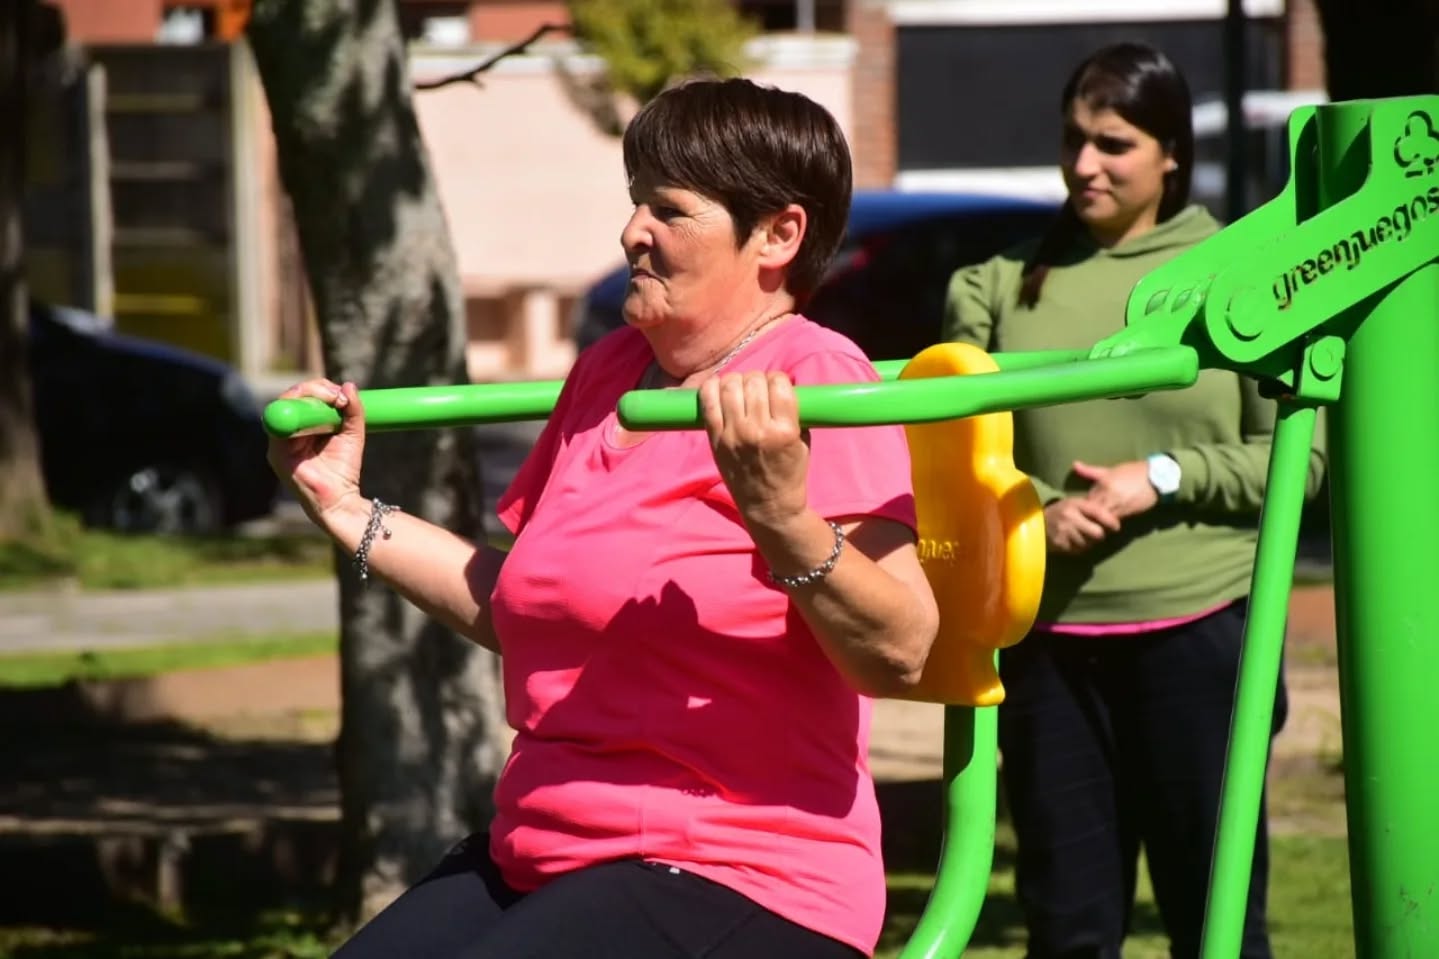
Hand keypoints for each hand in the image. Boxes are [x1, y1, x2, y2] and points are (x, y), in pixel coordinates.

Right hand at [266, 378, 365, 525]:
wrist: (340, 499)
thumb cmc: (344, 469)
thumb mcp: (353, 434)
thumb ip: (353, 410)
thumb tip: (348, 385)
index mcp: (303, 425)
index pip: (304, 397)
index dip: (320, 388)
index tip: (341, 392)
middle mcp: (288, 431)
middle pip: (292, 397)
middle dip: (315, 389)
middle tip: (337, 395)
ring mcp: (279, 442)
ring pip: (284, 406)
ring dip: (308, 397)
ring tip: (332, 401)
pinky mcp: (276, 453)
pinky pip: (279, 426)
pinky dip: (297, 414)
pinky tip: (318, 415)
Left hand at [699, 371, 809, 531]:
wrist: (768, 505)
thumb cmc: (789, 473)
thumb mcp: (803, 442)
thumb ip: (794, 413)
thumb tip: (780, 385)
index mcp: (784, 430)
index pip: (778, 383)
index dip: (778, 379)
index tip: (777, 386)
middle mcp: (757, 430)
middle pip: (753, 381)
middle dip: (758, 379)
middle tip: (758, 389)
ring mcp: (733, 434)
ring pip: (729, 386)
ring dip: (736, 381)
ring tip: (740, 388)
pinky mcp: (716, 439)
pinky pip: (707, 402)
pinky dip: (711, 387)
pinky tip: (718, 387)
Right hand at [1043, 496, 1120, 554]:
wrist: (1036, 522)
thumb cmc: (1061, 511)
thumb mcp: (1074, 503)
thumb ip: (1091, 508)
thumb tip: (1114, 519)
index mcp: (1075, 504)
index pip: (1099, 513)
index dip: (1111, 522)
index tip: (1116, 527)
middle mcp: (1070, 517)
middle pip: (1098, 533)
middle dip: (1100, 535)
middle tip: (1098, 534)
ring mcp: (1064, 532)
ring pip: (1089, 543)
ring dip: (1090, 542)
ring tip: (1083, 536)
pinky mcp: (1060, 544)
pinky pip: (1079, 550)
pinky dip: (1080, 548)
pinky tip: (1074, 541)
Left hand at [1072, 459, 1157, 519]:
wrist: (1156, 477)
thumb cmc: (1132, 471)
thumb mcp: (1110, 470)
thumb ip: (1090, 471)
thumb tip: (1074, 464)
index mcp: (1103, 483)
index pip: (1085, 500)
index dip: (1081, 506)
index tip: (1078, 510)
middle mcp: (1108, 495)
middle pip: (1091, 511)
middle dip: (1086, 516)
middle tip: (1081, 522)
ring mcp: (1117, 505)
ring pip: (1100, 519)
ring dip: (1096, 522)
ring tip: (1091, 526)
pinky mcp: (1127, 513)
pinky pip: (1112, 522)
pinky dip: (1107, 525)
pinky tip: (1105, 526)